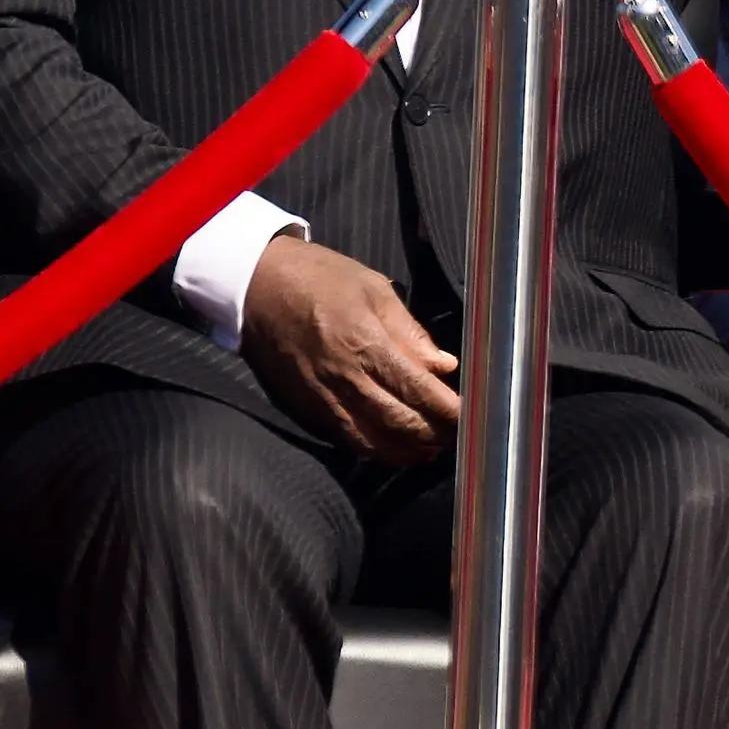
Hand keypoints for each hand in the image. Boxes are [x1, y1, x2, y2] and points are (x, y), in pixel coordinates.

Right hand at [239, 237, 460, 461]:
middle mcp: (344, 377)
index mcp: (365, 342)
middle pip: (399, 422)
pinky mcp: (304, 408)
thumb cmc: (318, 278)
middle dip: (435, 434)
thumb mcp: (373, 289)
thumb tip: (444, 366)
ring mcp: (321, 397)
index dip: (449, 410)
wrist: (255, 284)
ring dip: (407, 450)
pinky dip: (374, 449)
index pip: (418, 389)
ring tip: (431, 448)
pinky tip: (394, 447)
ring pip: (372, 441)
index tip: (473, 417)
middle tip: (460, 436)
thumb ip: (410, 332)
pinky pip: (345, 440)